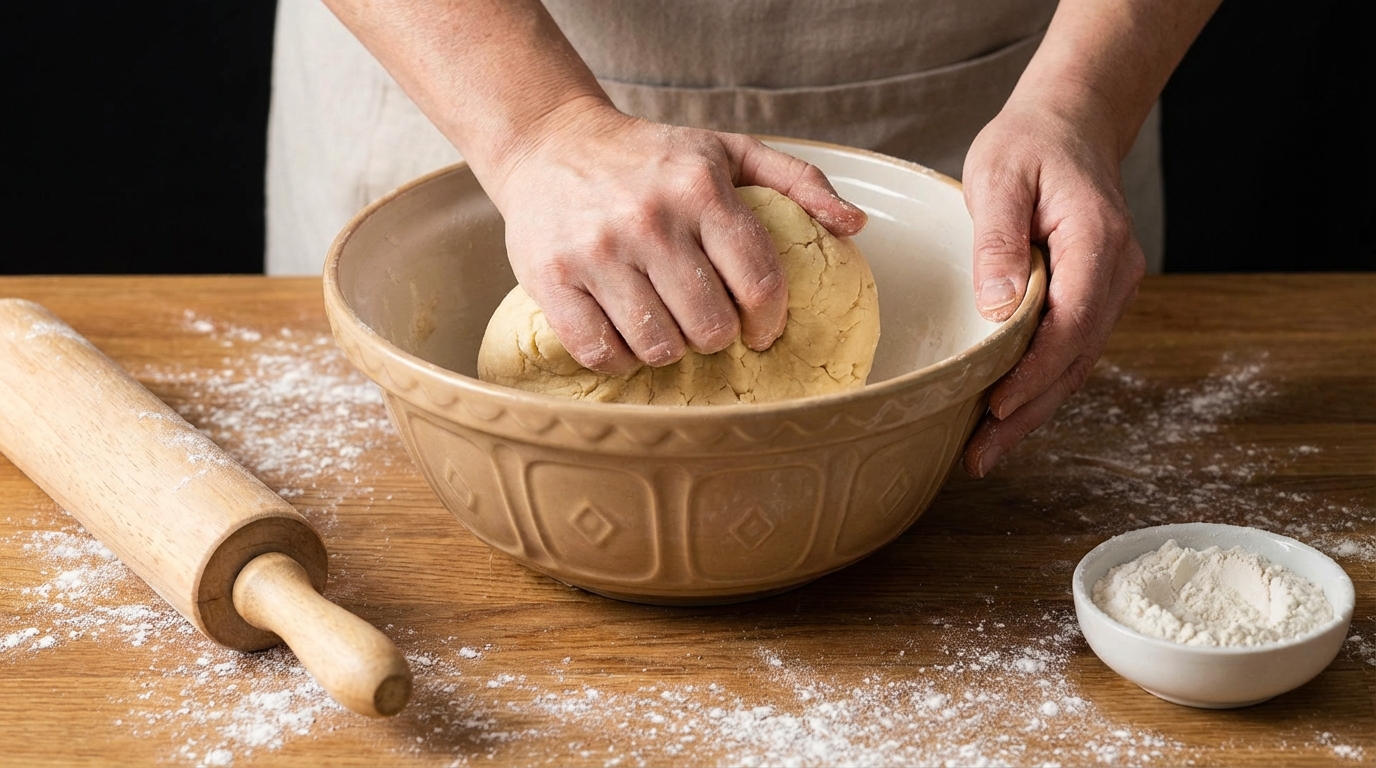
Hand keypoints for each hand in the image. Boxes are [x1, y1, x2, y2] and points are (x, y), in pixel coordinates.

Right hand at [485, 96, 867, 373]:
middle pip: (711, 327)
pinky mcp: (551, 279)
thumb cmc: (649, 156)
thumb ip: (798, 181)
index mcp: (700, 188)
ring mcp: (596, 252)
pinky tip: (626, 335)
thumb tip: (856, 227)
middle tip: (705, 323)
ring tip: (665, 325)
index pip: (760, 282)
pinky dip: (621, 359)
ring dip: (669, 349)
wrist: (547, 142)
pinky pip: (602, 354)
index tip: (762, 330)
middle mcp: (649, 220)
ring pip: (659, 347)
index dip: (770, 322)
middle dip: (717, 336)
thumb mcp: (726, 149)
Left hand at [960, 89, 1145, 477]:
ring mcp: (1111, 287)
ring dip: (1033, 410)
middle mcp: (1116, 272)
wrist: (1069, 124)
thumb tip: (998, 307)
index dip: (1035, 373)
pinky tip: (1004, 414)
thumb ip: (997, 240)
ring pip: (1074, 363)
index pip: (1072, 324)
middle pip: (1075, 359)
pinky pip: (1069, 349)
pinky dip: (1039, 385)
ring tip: (984, 451)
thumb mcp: (998, 177)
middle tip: (979, 457)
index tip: (996, 407)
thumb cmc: (1029, 144)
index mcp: (1096, 242)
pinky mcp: (1094, 296)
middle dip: (1029, 413)